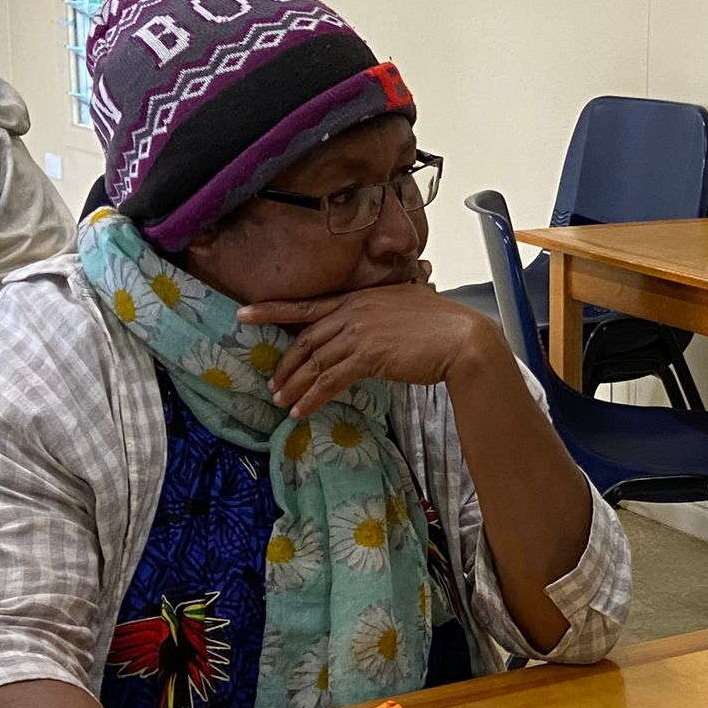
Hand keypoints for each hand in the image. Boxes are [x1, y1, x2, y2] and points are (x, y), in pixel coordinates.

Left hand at [238, 276, 505, 417]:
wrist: (463, 340)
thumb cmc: (444, 326)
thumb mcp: (408, 307)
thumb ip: (385, 314)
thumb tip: (378, 331)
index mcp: (361, 297)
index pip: (309, 305)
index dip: (272, 310)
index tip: (244, 314)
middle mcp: (354, 311)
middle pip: (306, 338)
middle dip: (284, 363)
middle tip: (271, 382)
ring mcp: (359, 333)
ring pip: (315, 361)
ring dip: (295, 384)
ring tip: (281, 400)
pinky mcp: (368, 356)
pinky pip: (330, 380)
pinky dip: (313, 396)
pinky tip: (302, 410)